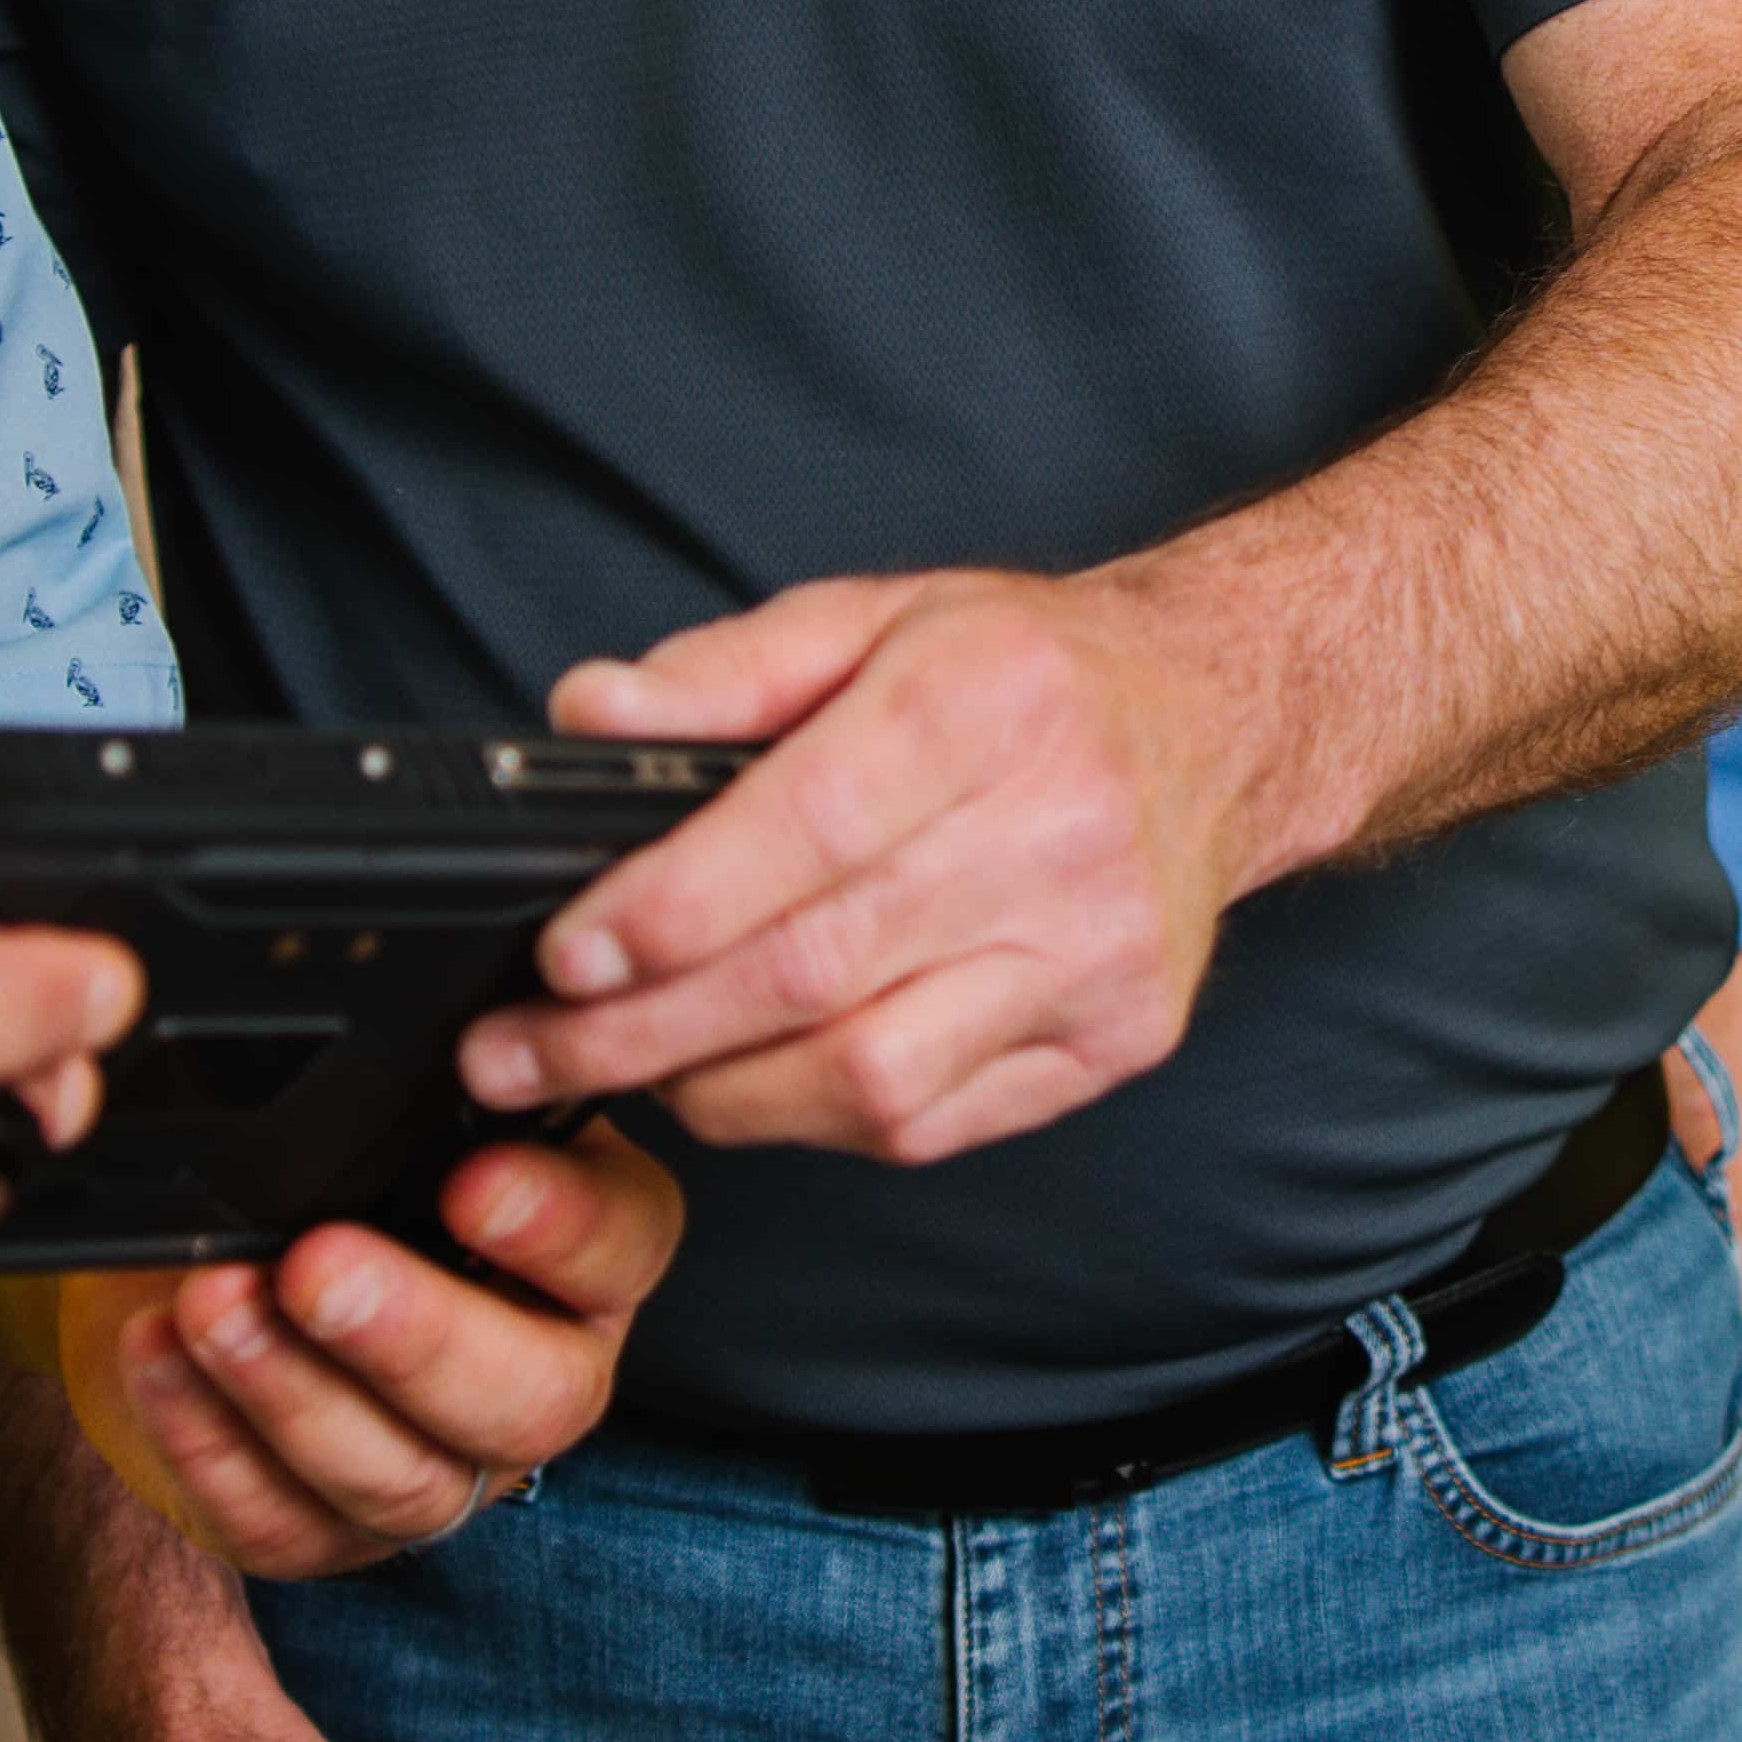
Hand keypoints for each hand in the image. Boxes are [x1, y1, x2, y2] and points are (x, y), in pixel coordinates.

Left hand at [45, 1127, 688, 1579]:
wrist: (215, 1267)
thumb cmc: (337, 1169)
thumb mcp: (397, 1108)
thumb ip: (427, 1084)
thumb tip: (420, 1025)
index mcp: (582, 1254)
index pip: (620, 1244)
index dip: (557, 1224)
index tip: (472, 1182)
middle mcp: (536, 1372)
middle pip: (529, 1395)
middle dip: (416, 1334)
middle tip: (316, 1265)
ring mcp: (439, 1468)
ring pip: (404, 1477)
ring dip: (294, 1392)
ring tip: (210, 1305)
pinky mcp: (331, 1531)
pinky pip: (282, 1521)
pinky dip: (208, 1441)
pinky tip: (159, 1354)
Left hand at [462, 571, 1264, 1161]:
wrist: (1219, 722)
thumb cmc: (1026, 675)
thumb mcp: (874, 618)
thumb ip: (723, 670)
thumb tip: (587, 715)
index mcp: (988, 702)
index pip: (804, 828)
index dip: (666, 910)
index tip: (561, 958)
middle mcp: (1058, 833)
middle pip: (816, 971)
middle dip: (641, 1032)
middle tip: (522, 1054)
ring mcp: (1098, 954)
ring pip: (870, 1077)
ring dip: (720, 1092)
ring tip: (632, 1071)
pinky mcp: (1117, 1040)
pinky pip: (932, 1123)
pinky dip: (818, 1118)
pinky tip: (757, 1081)